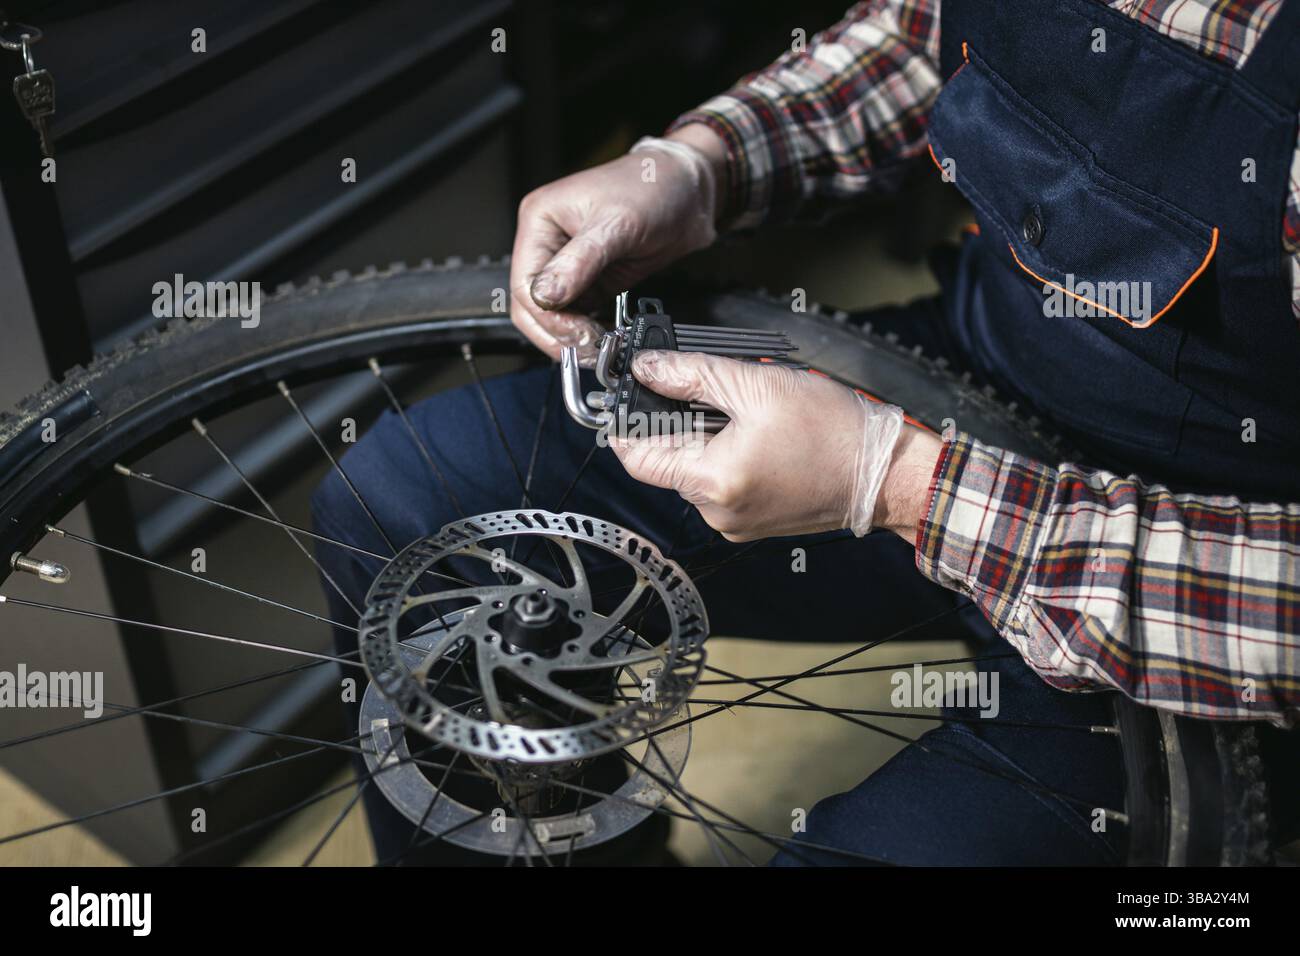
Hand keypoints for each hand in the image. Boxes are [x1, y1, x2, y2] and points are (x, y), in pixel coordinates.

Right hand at [508, 127, 725, 362]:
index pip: (525, 283)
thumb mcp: (615, 225)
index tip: (575, 333)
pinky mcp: (592, 280)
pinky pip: (579, 315)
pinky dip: (588, 330)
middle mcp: (549, 243)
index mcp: (541, 220)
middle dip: (556, 332)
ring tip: (599, 346)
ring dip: (572, 335)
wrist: (690, 191)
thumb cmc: (653, 187)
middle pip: (533, 305)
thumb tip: (546, 296)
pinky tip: (605, 337)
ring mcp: (570, 264)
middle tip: (587, 348)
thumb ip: (579, 262)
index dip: (547, 315)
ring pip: (555, 315)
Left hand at [610, 350, 941, 542]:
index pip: (637, 458)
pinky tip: (756, 436)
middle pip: (667, 463)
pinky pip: (722, 486)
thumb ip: (693, 375)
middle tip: (700, 390)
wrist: (885, 473)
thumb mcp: (758, 386)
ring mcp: (735, 523)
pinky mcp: (753, 523)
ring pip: (695, 473)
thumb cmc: (834, 432)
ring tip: (742, 413)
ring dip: (705, 439)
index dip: (625, 425)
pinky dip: (727, 457)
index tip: (626, 397)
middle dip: (676, 423)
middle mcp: (717, 512)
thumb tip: (649, 367)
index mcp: (712, 482)